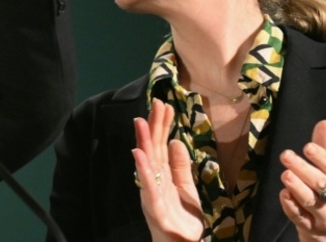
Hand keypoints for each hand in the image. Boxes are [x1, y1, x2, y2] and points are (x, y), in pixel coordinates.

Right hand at [132, 99, 203, 241]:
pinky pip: (148, 187)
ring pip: (148, 164)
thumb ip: (181, 167)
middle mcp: (154, 181)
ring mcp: (152, 194)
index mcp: (162, 176)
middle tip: (157, 104)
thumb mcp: (187, 190)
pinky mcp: (154, 209)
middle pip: (153, 150)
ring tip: (141, 122)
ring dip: (143, 142)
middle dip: (154, 127)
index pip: (161, 146)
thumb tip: (175, 141)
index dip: (162, 126)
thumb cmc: (181, 220)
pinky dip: (143, 170)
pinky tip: (139, 154)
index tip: (165, 106)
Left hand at [279, 120, 325, 241]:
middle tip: (286, 155)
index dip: (322, 158)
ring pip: (311, 203)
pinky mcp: (311, 229)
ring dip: (297, 188)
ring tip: (285, 174)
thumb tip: (324, 122)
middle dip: (304, 170)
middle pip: (322, 185)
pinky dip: (291, 206)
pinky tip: (283, 194)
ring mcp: (325, 218)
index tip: (308, 146)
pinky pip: (300, 218)